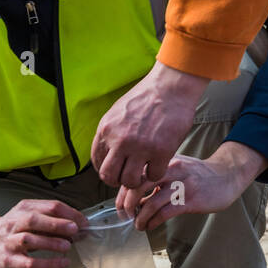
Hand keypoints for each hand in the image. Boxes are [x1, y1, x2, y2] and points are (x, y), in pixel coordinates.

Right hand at [0, 199, 87, 267]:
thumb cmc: (14, 228)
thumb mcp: (29, 216)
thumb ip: (51, 219)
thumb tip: (78, 225)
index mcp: (24, 208)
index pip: (49, 206)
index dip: (69, 213)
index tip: (83, 222)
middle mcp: (14, 223)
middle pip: (34, 219)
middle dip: (56, 224)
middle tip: (75, 229)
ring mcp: (10, 242)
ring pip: (29, 239)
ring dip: (50, 242)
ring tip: (67, 246)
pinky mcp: (8, 260)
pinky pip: (29, 263)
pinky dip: (47, 263)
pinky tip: (62, 262)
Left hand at [91, 61, 208, 187]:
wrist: (171, 86)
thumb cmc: (147, 96)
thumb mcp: (119, 111)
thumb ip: (112, 131)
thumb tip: (108, 151)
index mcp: (106, 129)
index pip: (97, 161)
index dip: (107, 170)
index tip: (117, 170)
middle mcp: (120, 140)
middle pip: (109, 176)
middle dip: (118, 180)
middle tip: (128, 176)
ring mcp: (140, 147)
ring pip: (129, 181)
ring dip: (137, 181)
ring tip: (144, 172)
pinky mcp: (161, 151)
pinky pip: (153, 175)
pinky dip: (156, 173)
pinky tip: (159, 164)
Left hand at [116, 142, 267, 231]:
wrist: (226, 176)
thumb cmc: (197, 174)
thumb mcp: (175, 168)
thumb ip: (156, 179)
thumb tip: (133, 197)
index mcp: (164, 160)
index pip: (135, 175)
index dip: (123, 192)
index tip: (120, 206)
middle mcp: (171, 169)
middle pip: (138, 186)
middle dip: (127, 204)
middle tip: (125, 215)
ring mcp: (181, 184)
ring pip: (151, 203)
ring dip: (141, 218)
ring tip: (139, 225)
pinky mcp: (191, 200)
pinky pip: (165, 213)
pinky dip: (153, 222)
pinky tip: (151, 226)